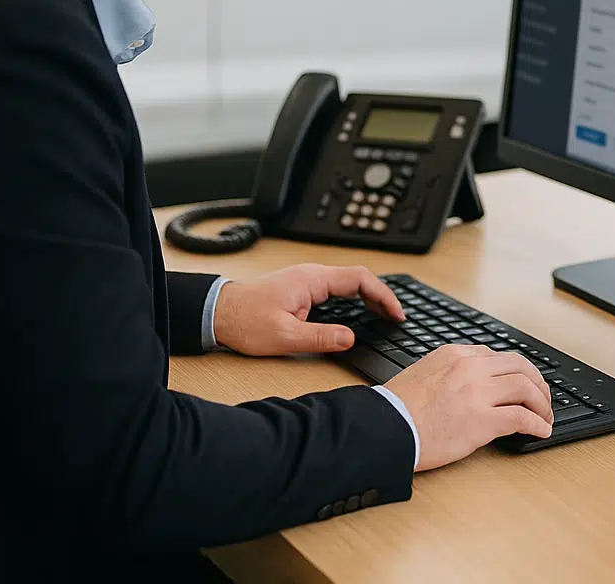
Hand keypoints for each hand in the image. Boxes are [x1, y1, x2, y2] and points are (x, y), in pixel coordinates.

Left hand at [213, 263, 404, 356]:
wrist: (218, 313)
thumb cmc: (244, 321)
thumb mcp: (284, 336)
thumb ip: (320, 337)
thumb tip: (350, 339)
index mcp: (312, 280)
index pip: (360, 279)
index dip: (383, 295)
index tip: (396, 313)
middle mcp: (312, 274)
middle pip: (358, 278)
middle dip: (381, 296)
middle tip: (396, 317)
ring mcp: (307, 279)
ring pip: (349, 282)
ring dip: (369, 296)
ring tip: (384, 316)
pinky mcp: (302, 288)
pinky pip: (337, 288)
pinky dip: (355, 298)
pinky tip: (358, 312)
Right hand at [383, 345, 553, 471]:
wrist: (382, 429)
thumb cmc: (396, 409)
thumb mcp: (424, 373)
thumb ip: (450, 372)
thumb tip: (472, 385)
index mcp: (455, 355)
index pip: (498, 357)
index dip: (518, 372)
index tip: (524, 384)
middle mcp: (470, 368)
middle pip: (520, 367)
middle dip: (537, 383)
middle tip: (543, 399)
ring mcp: (477, 393)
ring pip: (526, 388)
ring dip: (541, 404)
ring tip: (545, 416)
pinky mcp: (482, 420)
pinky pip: (521, 417)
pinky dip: (537, 423)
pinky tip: (541, 430)